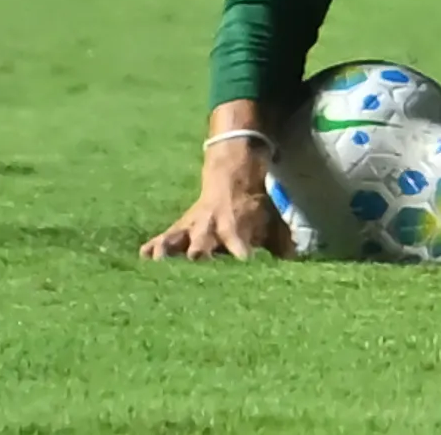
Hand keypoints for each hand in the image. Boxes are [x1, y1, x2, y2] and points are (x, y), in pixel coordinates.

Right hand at [142, 171, 292, 262]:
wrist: (232, 176)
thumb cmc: (254, 208)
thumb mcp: (272, 222)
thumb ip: (282, 243)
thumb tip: (298, 261)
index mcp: (236, 230)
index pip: (239, 246)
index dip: (241, 254)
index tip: (243, 263)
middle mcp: (212, 231)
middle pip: (202, 245)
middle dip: (198, 255)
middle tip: (194, 264)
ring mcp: (192, 230)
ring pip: (177, 240)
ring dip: (168, 251)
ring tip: (158, 261)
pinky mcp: (178, 229)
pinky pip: (162, 238)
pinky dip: (153, 246)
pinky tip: (143, 255)